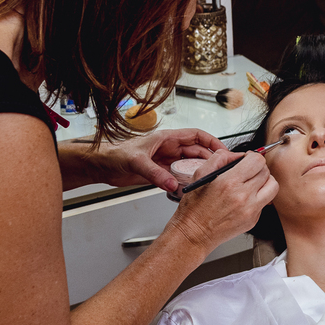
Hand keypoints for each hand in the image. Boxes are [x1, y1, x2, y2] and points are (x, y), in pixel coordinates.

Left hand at [95, 129, 224, 191]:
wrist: (102, 167)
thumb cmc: (115, 155)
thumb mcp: (137, 162)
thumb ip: (155, 173)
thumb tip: (171, 183)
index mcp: (167, 138)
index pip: (197, 136)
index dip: (212, 142)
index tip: (223, 151)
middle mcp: (169, 149)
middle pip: (196, 152)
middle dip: (209, 160)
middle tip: (218, 170)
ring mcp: (166, 161)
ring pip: (189, 166)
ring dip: (197, 173)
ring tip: (206, 180)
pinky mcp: (161, 173)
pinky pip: (178, 177)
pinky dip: (185, 183)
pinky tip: (188, 189)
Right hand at [169, 150, 277, 250]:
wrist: (194, 234)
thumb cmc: (195, 208)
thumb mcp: (200, 175)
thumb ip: (220, 158)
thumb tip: (237, 155)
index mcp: (229, 183)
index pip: (257, 161)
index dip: (253, 156)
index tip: (248, 159)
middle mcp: (243, 197)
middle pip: (266, 172)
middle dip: (258, 168)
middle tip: (248, 170)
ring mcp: (251, 210)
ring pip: (273, 186)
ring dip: (265, 181)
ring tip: (253, 183)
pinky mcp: (253, 220)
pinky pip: (265, 202)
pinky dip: (259, 197)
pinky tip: (245, 198)